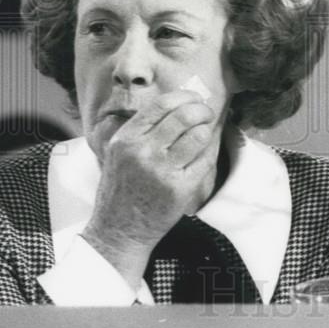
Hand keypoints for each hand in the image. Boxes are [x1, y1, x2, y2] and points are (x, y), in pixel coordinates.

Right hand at [81, 90, 217, 287]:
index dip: (185, 96)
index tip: (194, 99)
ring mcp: (163, 170)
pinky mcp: (180, 188)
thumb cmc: (121, 189)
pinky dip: (210, 152)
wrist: (118, 230)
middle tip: (206, 114)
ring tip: (205, 132)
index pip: (162, 104)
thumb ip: (142, 129)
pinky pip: (205, 160)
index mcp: (127, 138)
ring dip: (207, 130)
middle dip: (202, 110)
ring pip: (199, 136)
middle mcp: (144, 151)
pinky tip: (206, 152)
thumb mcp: (118, 152)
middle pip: (185, 116)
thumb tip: (177, 104)